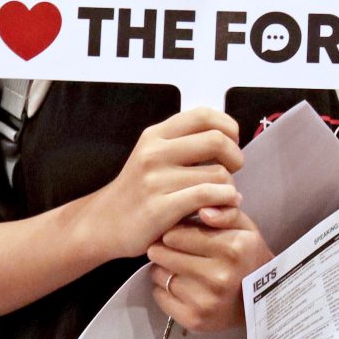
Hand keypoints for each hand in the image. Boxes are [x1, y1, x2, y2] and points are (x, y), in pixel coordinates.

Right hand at [85, 106, 242, 259]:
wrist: (103, 224)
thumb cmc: (138, 191)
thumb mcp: (153, 155)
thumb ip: (184, 143)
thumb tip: (229, 136)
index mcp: (155, 135)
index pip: (204, 114)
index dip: (228, 127)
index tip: (232, 143)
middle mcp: (154, 153)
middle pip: (217, 140)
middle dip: (235, 156)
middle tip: (233, 171)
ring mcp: (155, 180)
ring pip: (218, 173)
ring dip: (229, 186)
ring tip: (222, 195)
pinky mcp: (159, 208)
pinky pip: (207, 196)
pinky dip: (225, 201)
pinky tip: (224, 206)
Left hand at [145, 207, 272, 333]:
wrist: (262, 301)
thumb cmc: (248, 258)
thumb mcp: (246, 228)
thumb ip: (227, 212)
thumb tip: (203, 211)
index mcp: (232, 249)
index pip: (177, 234)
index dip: (172, 232)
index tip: (175, 234)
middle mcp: (219, 277)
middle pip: (164, 255)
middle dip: (163, 249)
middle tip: (167, 249)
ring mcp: (206, 302)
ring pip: (160, 275)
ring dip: (162, 268)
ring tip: (175, 267)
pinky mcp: (194, 320)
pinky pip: (160, 297)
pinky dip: (163, 289)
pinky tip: (178, 285)